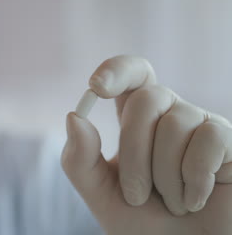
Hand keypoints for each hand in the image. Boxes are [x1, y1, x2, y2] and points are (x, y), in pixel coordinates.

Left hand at [61, 55, 231, 234]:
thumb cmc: (143, 223)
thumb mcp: (101, 193)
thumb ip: (80, 160)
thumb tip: (74, 117)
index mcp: (138, 121)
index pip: (133, 74)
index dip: (117, 70)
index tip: (97, 87)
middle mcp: (171, 115)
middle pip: (146, 99)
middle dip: (134, 152)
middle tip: (136, 196)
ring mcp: (202, 126)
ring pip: (175, 124)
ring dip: (164, 177)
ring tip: (171, 203)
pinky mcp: (229, 142)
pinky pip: (209, 140)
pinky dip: (194, 179)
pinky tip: (194, 199)